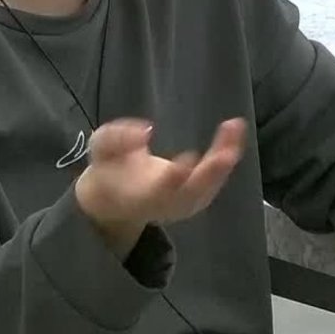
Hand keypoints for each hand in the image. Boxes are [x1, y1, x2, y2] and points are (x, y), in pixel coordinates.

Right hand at [76, 118, 245, 257]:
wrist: (115, 199)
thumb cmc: (107, 171)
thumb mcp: (100, 150)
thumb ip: (115, 139)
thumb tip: (145, 130)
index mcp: (140, 197)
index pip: (161, 191)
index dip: (175, 178)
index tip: (189, 158)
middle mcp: (166, 205)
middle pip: (193, 193)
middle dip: (211, 173)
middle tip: (227, 151)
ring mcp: (184, 204)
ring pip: (209, 186)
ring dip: (224, 159)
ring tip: (234, 128)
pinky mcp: (197, 197)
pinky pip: (215, 179)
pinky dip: (226, 157)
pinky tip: (233, 133)